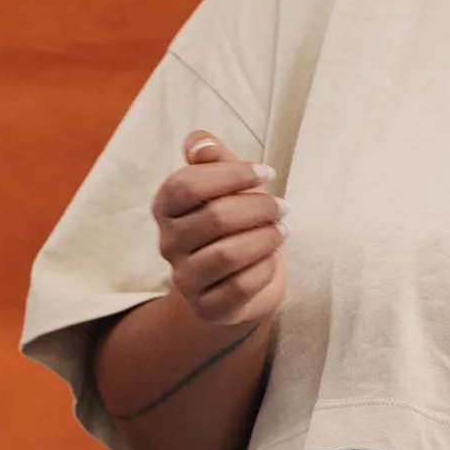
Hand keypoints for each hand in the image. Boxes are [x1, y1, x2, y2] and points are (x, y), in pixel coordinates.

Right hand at [152, 131, 286, 325]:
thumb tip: (200, 142)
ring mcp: (184, 278)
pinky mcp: (207, 307)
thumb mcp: (224, 182)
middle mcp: (168, 243)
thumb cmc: (233, 218)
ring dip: (265, 238)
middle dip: (259, 207)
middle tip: (283, 206)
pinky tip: (273, 257)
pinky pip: (240, 286)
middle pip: (214, 217)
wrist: (240, 277)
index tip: (267, 172)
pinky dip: (264, 268)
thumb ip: (211, 157)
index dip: (231, 174)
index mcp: (166, 206)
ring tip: (283, 230)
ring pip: (227, 255)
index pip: (186, 184)